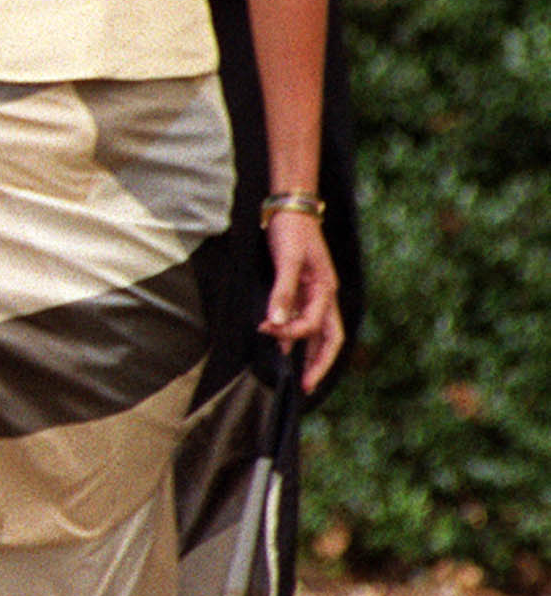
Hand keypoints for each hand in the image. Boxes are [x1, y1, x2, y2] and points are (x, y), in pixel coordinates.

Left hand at [261, 211, 342, 391]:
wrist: (291, 208)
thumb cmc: (292, 231)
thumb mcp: (286, 259)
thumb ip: (282, 291)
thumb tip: (275, 323)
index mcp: (326, 290)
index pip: (313, 326)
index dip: (290, 333)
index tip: (266, 330)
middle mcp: (324, 296)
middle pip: (329, 339)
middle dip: (319, 364)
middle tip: (305, 387)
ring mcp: (315, 295)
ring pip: (318, 333)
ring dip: (308, 354)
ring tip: (298, 377)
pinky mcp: (303, 290)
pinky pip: (304, 321)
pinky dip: (296, 336)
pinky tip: (285, 349)